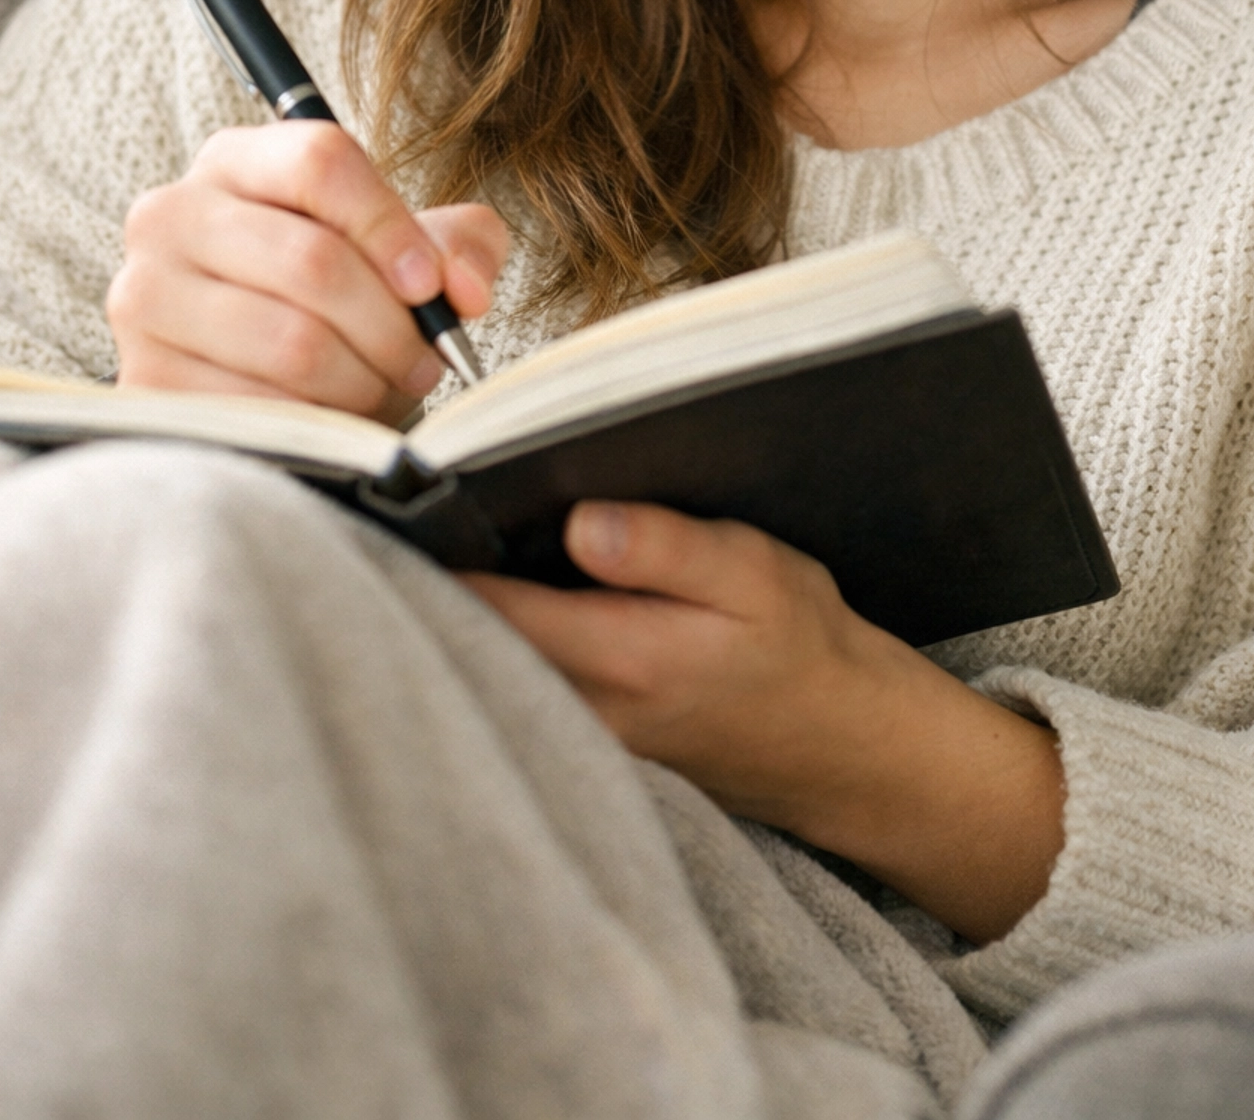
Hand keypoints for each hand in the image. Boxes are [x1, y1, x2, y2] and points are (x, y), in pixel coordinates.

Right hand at [108, 122, 507, 414]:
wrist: (263, 377)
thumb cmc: (341, 302)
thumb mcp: (409, 253)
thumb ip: (458, 245)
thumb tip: (463, 289)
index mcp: (236, 161)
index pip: (319, 162)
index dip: (390, 226)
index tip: (433, 286)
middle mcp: (171, 215)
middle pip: (312, 259)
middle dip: (391, 324)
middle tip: (423, 357)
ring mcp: (144, 297)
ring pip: (291, 341)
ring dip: (360, 379)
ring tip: (380, 386)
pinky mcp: (141, 378)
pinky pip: (257, 406)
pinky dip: (313, 422)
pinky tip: (327, 417)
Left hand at [466, 501, 1064, 944]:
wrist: (844, 746)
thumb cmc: (803, 649)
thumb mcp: (753, 572)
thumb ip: (666, 548)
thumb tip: (581, 523)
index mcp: (622, 658)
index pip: (490, 608)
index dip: (440, 555)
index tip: (409, 504)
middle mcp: (588, 712)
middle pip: (473, 646)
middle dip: (438, 585)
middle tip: (413, 519)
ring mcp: (587, 742)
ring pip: (492, 676)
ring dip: (467, 622)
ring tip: (452, 552)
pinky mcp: (596, 750)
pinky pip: (522, 696)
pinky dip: (503, 653)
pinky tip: (509, 609)